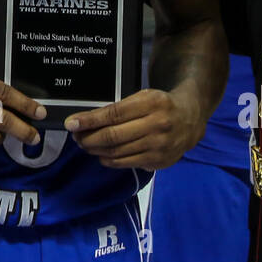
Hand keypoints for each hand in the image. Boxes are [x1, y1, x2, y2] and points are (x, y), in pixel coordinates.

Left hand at [66, 88, 203, 169]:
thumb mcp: (143, 97)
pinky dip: (109, 160)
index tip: (71, 123)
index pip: (112, 114)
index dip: (89, 120)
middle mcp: (157, 125)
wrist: (190, 118)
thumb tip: (87, 121)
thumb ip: (119, 108)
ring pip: (117, 152)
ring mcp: (159, 145)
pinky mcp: (159, 161)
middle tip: (76, 136)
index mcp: (151, 103)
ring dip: (96, 150)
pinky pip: (126, 163)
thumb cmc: (161, 105)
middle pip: (112, 136)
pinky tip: (101, 154)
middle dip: (88, 138)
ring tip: (86, 144)